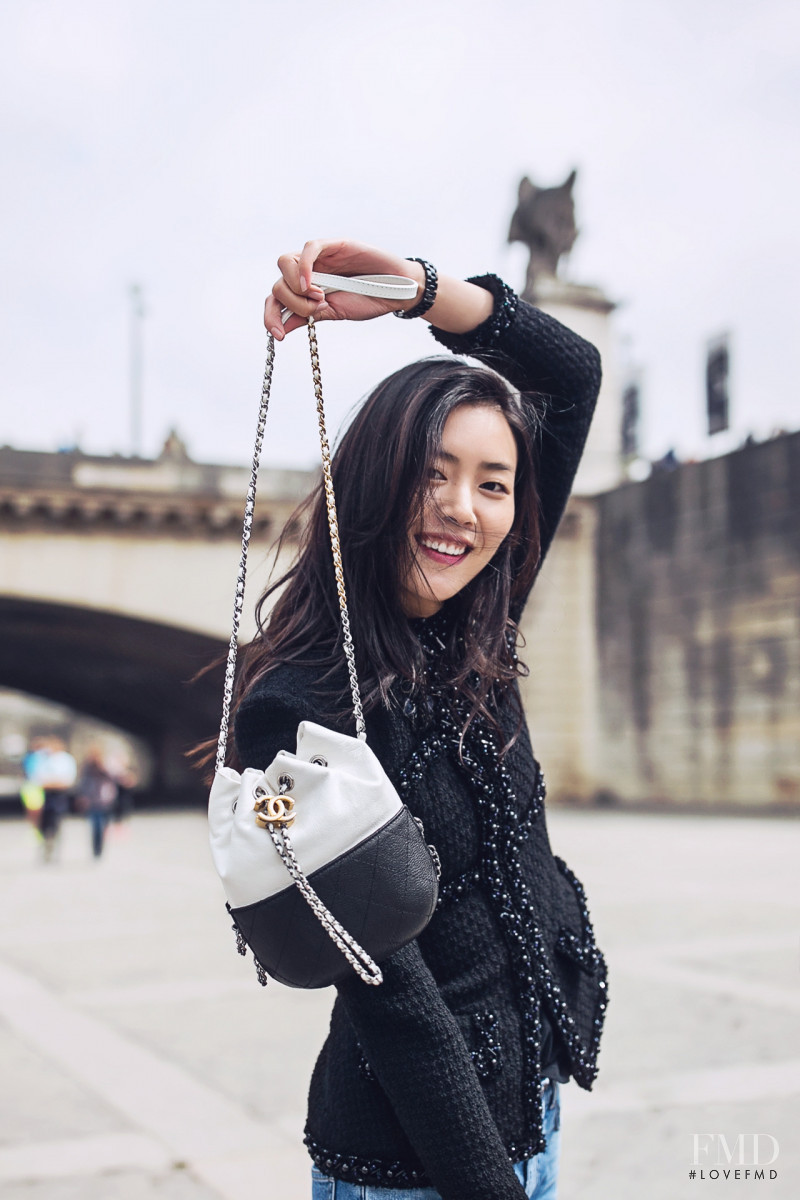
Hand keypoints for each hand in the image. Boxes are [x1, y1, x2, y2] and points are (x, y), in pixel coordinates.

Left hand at [264, 239, 424, 338]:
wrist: (396, 292)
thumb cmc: (368, 301)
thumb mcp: (334, 313)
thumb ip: (308, 317)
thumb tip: (282, 327)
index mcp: (305, 291)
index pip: (276, 299)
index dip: (271, 316)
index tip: (279, 335)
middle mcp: (307, 273)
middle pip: (278, 283)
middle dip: (293, 301)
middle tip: (318, 308)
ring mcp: (318, 258)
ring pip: (285, 263)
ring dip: (296, 285)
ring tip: (320, 297)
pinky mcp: (334, 245)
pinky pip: (309, 248)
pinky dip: (304, 265)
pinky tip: (312, 283)